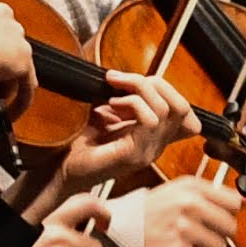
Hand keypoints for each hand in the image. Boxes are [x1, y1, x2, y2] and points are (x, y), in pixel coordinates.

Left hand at [55, 73, 191, 193]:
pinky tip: (110, 106)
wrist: (60, 170)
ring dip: (138, 90)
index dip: (167, 89)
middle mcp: (156, 146)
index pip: (185, 113)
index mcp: (153, 137)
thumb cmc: (80, 143)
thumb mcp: (107, 114)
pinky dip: (131, 104)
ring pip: (166, 110)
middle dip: (155, 83)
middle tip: (121, 79)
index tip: (133, 83)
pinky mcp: (134, 156)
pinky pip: (150, 121)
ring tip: (113, 91)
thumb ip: (124, 99)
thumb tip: (126, 76)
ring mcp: (147, 152)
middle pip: (181, 107)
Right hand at [123, 171, 245, 246]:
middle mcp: (188, 204)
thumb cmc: (145, 212)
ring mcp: (182, 227)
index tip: (219, 218)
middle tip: (200, 236)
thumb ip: (211, 194)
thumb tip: (245, 201)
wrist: (114, 228)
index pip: (234, 201)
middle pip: (230, 227)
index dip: (228, 214)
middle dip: (218, 235)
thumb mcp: (177, 191)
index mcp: (191, 186)